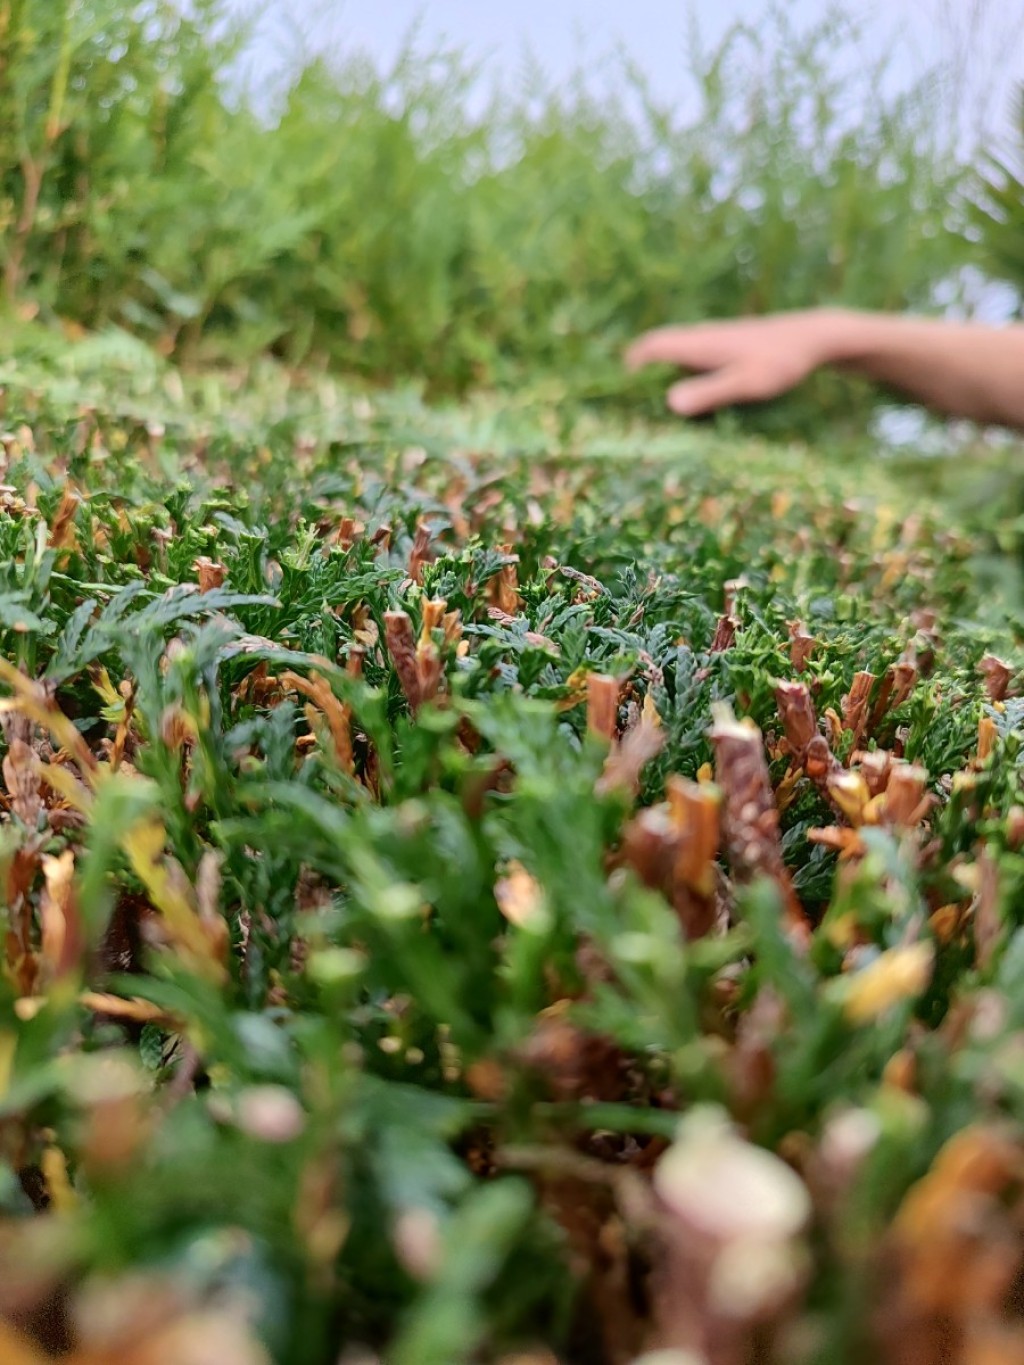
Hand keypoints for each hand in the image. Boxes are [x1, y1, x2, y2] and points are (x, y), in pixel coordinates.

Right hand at [624, 311, 840, 415]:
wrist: (814, 338)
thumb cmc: (781, 361)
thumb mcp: (747, 383)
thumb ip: (709, 392)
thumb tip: (668, 403)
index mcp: (699, 344)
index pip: (651, 346)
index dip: (630, 366)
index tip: (616, 392)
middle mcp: (701, 339)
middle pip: (658, 350)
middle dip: (640, 374)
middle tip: (628, 406)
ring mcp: (713, 343)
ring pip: (676, 357)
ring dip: (661, 377)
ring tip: (653, 409)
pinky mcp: (725, 350)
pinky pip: (693, 362)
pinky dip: (682, 377)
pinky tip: (690, 401)